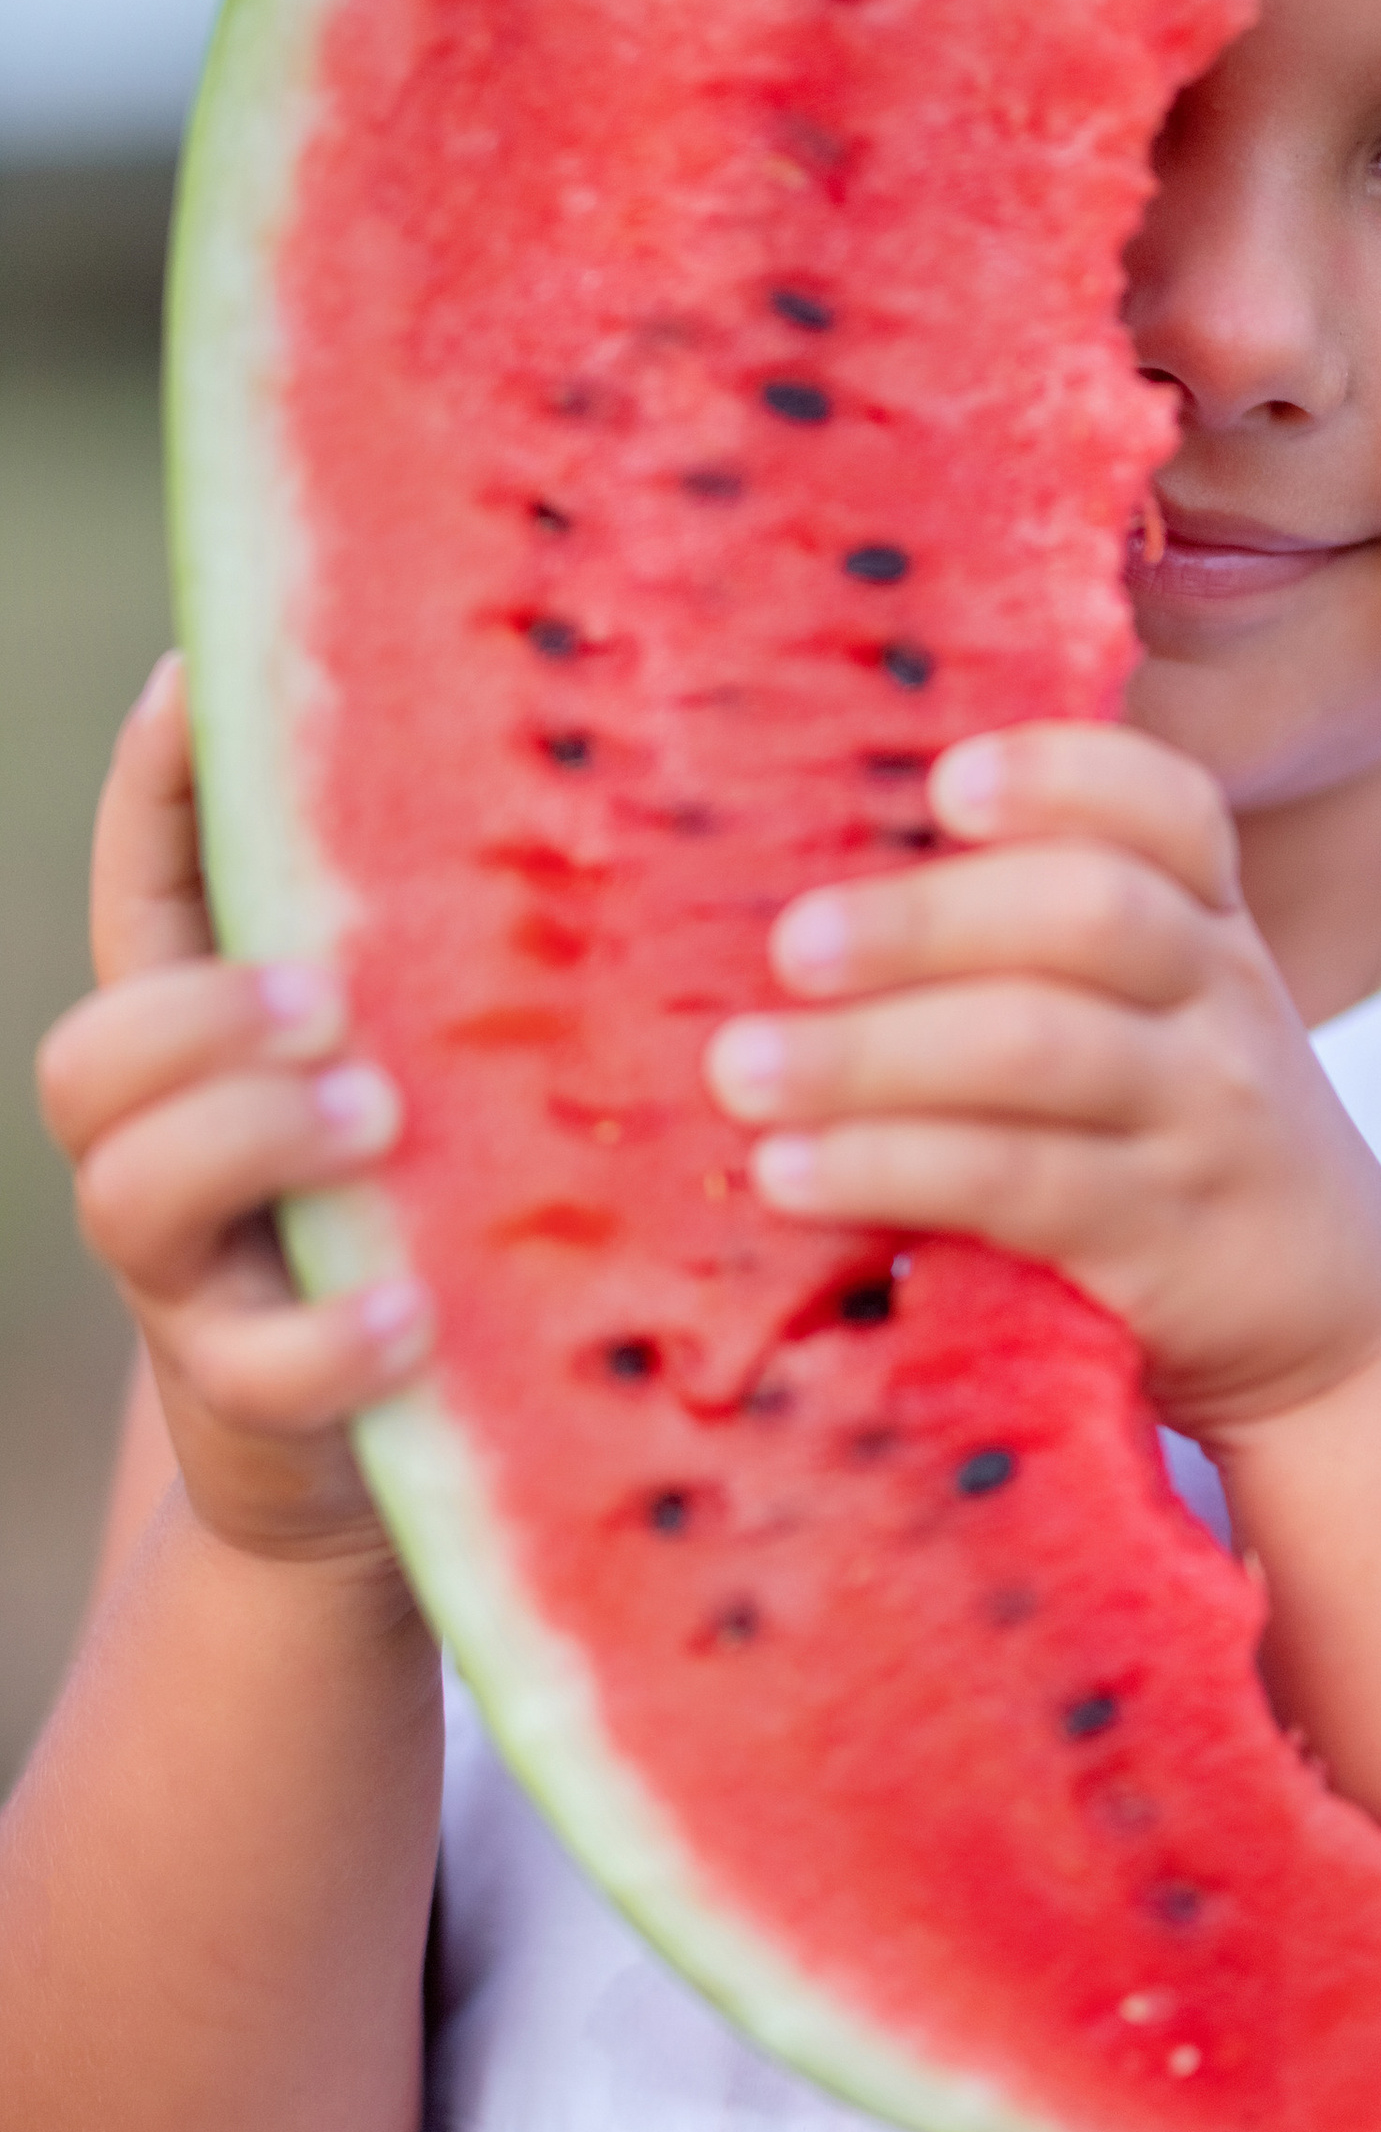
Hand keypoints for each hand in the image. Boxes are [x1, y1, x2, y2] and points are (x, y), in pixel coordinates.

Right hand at [33, 655, 430, 1573]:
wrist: (387, 1449)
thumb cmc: (436, 1203)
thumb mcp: (440, 1066)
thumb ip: (448, 951)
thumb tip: (536, 750)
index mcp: (211, 1044)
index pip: (141, 894)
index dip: (148, 788)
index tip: (197, 682)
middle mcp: (170, 1149)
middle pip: (93, 1055)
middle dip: (200, 1012)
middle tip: (330, 999)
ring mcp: (194, 1276)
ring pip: (134, 1190)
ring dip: (250, 1137)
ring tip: (377, 1121)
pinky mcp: (250, 1395)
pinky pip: (257, 1367)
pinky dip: (330, 1335)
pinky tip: (412, 1308)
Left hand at [705, 724, 1380, 1442]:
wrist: (1338, 1333)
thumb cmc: (1183, 1154)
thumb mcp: (1163, 1026)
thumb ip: (1040, 957)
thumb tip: (797, 899)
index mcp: (1209, 924)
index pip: (1168, 807)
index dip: (1058, 774)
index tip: (943, 786)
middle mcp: (1221, 999)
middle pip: (1086, 912)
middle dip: (924, 918)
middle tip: (788, 947)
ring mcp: (1203, 1118)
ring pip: (1038, 1046)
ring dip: (872, 1053)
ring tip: (743, 1073)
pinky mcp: (1166, 1237)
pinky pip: (1018, 1181)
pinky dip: (893, 1167)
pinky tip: (794, 1175)